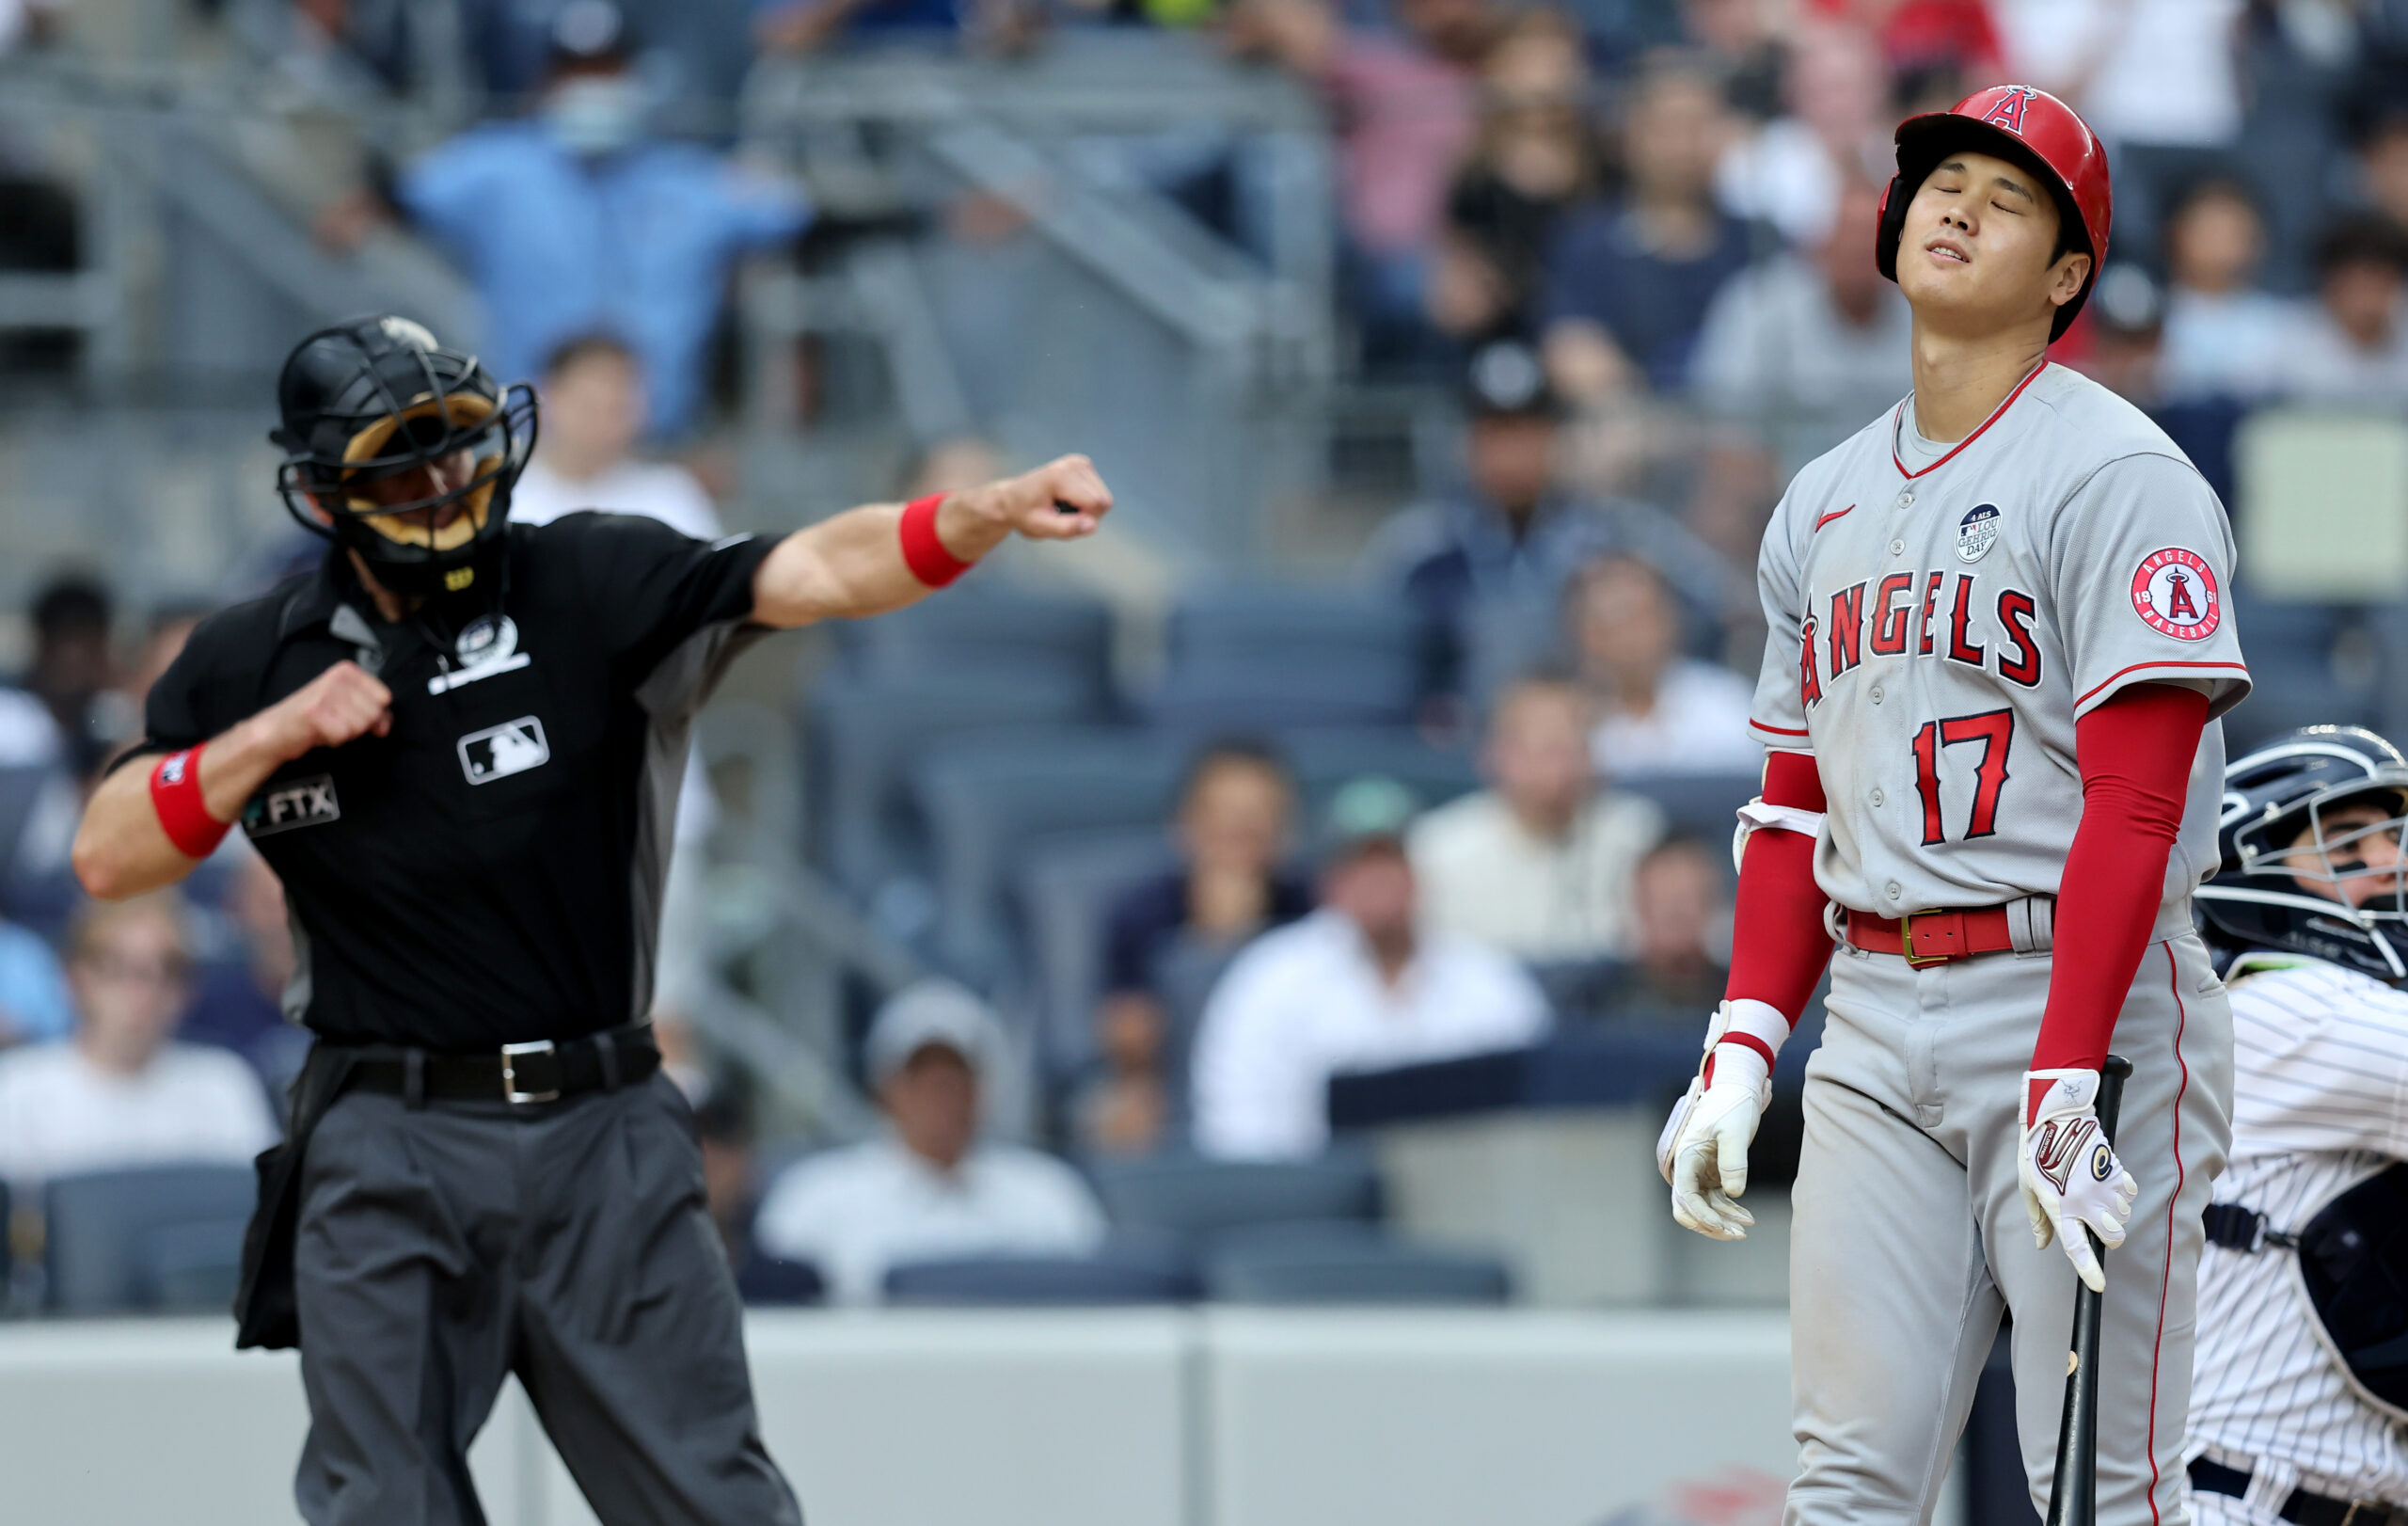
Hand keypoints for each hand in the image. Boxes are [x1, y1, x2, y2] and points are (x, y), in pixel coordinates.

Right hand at [254, 661, 391, 760]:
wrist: (277, 729)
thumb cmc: (316, 718)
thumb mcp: (349, 707)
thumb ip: (374, 712)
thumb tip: (385, 725)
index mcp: (348, 671)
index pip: (384, 697)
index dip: (373, 713)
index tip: (352, 713)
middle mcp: (337, 678)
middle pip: (373, 713)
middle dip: (357, 725)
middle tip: (336, 721)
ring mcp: (325, 693)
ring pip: (360, 725)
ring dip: (345, 733)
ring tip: (327, 725)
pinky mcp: (314, 711)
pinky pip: (343, 735)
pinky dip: (333, 739)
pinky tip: (319, 731)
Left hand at [957, 454, 1112, 542]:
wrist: (1011, 498)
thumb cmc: (1023, 514)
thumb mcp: (1040, 527)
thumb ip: (1067, 528)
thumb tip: (1093, 525)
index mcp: (1061, 476)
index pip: (1097, 504)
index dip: (1085, 521)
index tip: (1061, 521)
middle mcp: (1074, 464)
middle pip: (1104, 501)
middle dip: (1087, 515)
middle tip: (1060, 515)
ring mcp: (1080, 462)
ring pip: (1104, 498)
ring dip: (1086, 509)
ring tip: (1061, 507)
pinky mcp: (1084, 464)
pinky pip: (1099, 492)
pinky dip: (1085, 502)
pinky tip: (1066, 499)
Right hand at [1657, 1017, 1771, 1240]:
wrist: (1737, 1090)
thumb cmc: (1733, 1106)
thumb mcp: (1735, 1131)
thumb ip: (1734, 1162)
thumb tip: (1735, 1194)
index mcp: (1686, 1156)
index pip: (1685, 1195)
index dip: (1702, 1215)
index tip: (1723, 1226)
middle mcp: (1688, 1167)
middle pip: (1688, 1208)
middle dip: (1709, 1225)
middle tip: (1736, 1234)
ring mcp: (1699, 1172)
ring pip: (1703, 1207)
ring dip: (1722, 1220)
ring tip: (1747, 1226)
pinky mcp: (1713, 1173)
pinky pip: (1716, 1199)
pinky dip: (1730, 1211)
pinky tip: (1747, 1217)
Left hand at [2017, 1068, 2139, 1291]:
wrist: (2055, 1117)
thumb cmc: (2035, 1153)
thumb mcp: (2028, 1187)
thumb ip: (2038, 1218)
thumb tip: (2042, 1245)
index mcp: (2060, 1208)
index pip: (2076, 1248)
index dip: (2089, 1270)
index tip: (2098, 1286)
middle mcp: (2085, 1202)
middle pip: (2112, 1238)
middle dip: (2109, 1238)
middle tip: (2098, 1226)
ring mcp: (2103, 1188)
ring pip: (2123, 1217)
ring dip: (2114, 1213)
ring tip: (2096, 1195)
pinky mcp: (2116, 1172)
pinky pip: (2129, 1194)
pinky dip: (2121, 1194)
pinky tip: (2106, 1181)